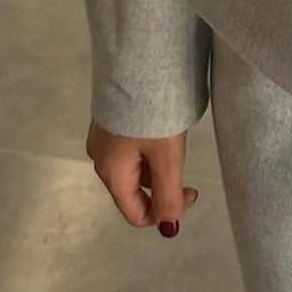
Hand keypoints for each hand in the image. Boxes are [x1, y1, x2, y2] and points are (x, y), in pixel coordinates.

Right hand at [84, 120, 199, 236]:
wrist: (136, 63)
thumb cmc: (152, 115)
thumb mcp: (167, 159)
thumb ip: (169, 196)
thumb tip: (170, 229)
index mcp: (111, 173)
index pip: (136, 214)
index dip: (165, 213)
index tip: (191, 190)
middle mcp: (101, 159)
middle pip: (134, 192)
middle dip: (163, 188)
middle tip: (186, 168)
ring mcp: (103, 139)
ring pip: (134, 170)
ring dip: (156, 168)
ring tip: (175, 143)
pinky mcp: (109, 122)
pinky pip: (130, 150)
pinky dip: (148, 151)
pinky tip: (162, 132)